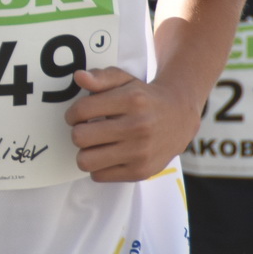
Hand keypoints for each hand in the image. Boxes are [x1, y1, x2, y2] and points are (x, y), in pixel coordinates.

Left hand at [66, 68, 197, 181]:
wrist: (180, 118)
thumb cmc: (143, 97)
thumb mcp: (124, 80)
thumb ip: (100, 77)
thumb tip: (79, 77)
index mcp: (132, 100)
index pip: (81, 111)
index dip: (72, 114)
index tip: (77, 116)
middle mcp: (138, 127)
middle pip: (79, 137)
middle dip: (78, 132)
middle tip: (88, 130)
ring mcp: (141, 152)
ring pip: (85, 161)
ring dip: (86, 152)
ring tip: (96, 144)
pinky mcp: (141, 172)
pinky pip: (99, 176)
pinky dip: (99, 167)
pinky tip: (109, 155)